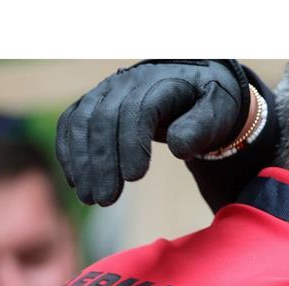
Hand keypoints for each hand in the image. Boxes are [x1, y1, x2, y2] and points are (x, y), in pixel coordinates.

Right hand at [55, 60, 249, 205]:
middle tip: (106, 200)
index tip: (134, 178)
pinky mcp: (94, 102)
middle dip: (103, 162)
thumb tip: (178, 149)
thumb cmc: (210, 103)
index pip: (139, 110)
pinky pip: (72, 123)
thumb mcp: (219, 111)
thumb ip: (201, 127)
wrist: (194, 84)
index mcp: (162, 82)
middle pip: (105, 119)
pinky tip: (75, 181)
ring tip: (89, 198)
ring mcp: (107, 90)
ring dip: (82, 162)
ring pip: (83, 122)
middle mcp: (128, 82)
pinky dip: (69, 151)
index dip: (133, 143)